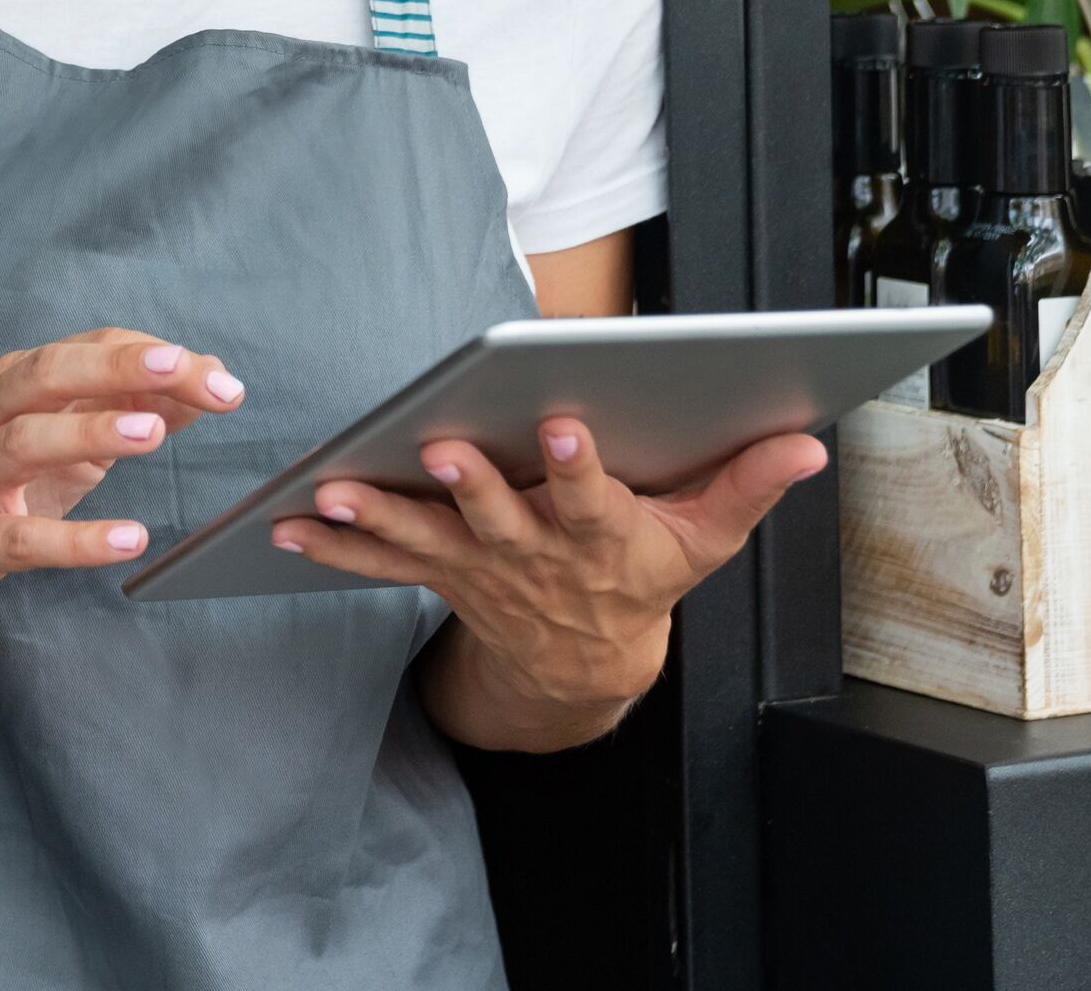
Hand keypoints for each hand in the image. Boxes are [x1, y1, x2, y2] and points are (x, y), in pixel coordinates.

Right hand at [0, 330, 246, 629]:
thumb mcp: (62, 437)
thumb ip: (130, 406)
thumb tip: (208, 375)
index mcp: (16, 384)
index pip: (87, 350)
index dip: (152, 357)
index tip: (218, 375)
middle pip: (48, 375)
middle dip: (117, 367)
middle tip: (182, 370)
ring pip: (25, 441)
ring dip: (90, 432)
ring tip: (153, 435)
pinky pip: (19, 539)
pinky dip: (75, 540)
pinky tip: (127, 540)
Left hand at [276, 423, 826, 717]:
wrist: (583, 665)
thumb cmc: (643, 580)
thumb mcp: (705, 540)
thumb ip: (747, 484)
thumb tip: (806, 441)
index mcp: (601, 538)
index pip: (592, 498)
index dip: (580, 467)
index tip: (567, 424)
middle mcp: (534, 555)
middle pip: (498, 517)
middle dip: (470, 484)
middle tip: (440, 448)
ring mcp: (479, 568)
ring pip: (425, 539)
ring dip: (376, 516)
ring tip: (331, 489)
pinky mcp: (438, 574)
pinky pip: (378, 562)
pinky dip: (331, 544)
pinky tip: (285, 524)